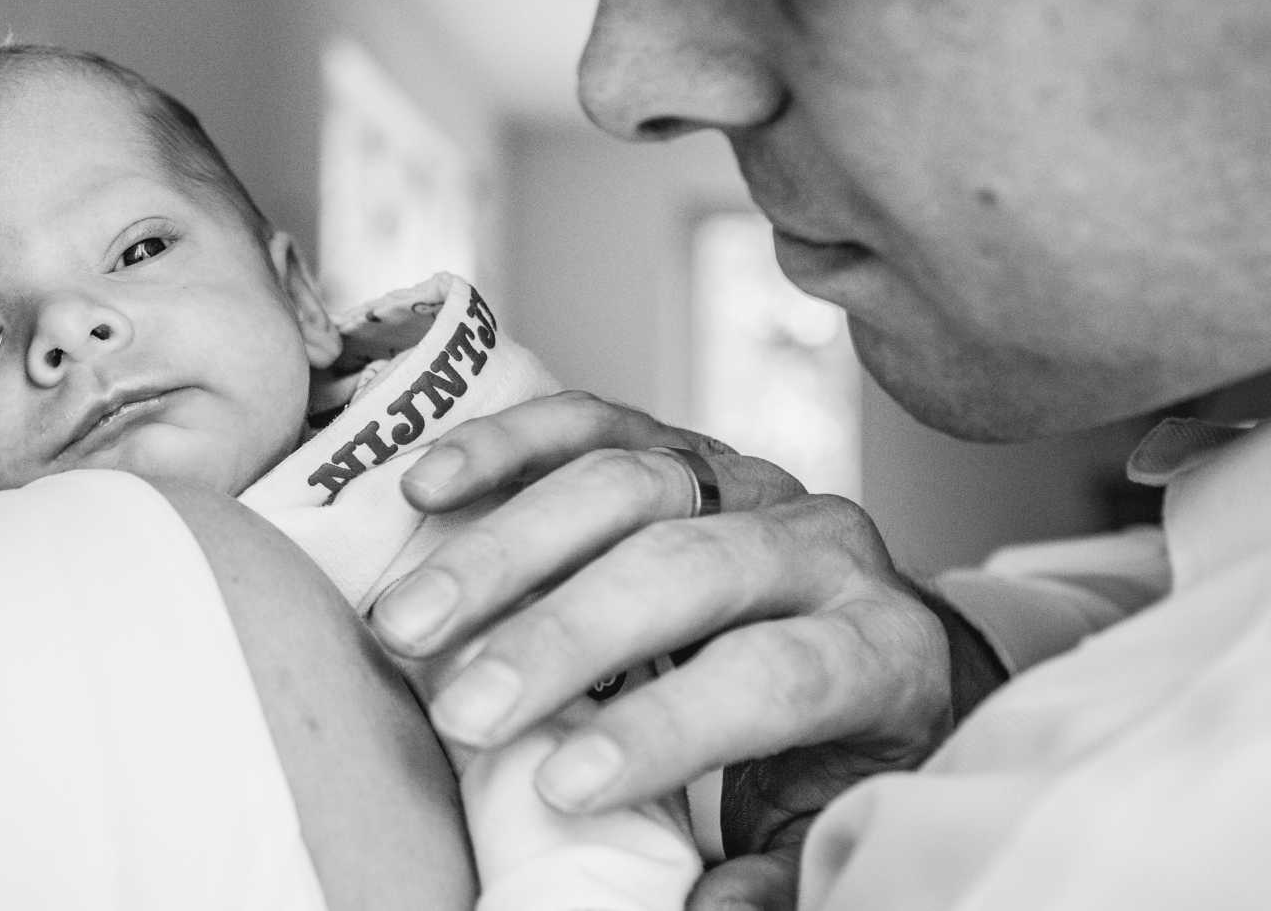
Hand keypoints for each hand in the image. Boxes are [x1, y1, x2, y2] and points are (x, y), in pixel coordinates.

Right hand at [366, 391, 953, 909]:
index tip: (561, 786)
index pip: (780, 673)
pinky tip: (427, 488)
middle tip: (462, 709)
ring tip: (408, 625)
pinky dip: (504, 447)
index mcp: (878, 649)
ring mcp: (746, 479)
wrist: (865, 646)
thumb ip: (776, 877)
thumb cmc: (831, 756)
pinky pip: (589, 422)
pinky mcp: (677, 442)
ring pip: (625, 483)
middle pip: (688, 566)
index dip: (671, 726)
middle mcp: (820, 545)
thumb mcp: (824, 828)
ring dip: (505, 551)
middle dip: (563, 637)